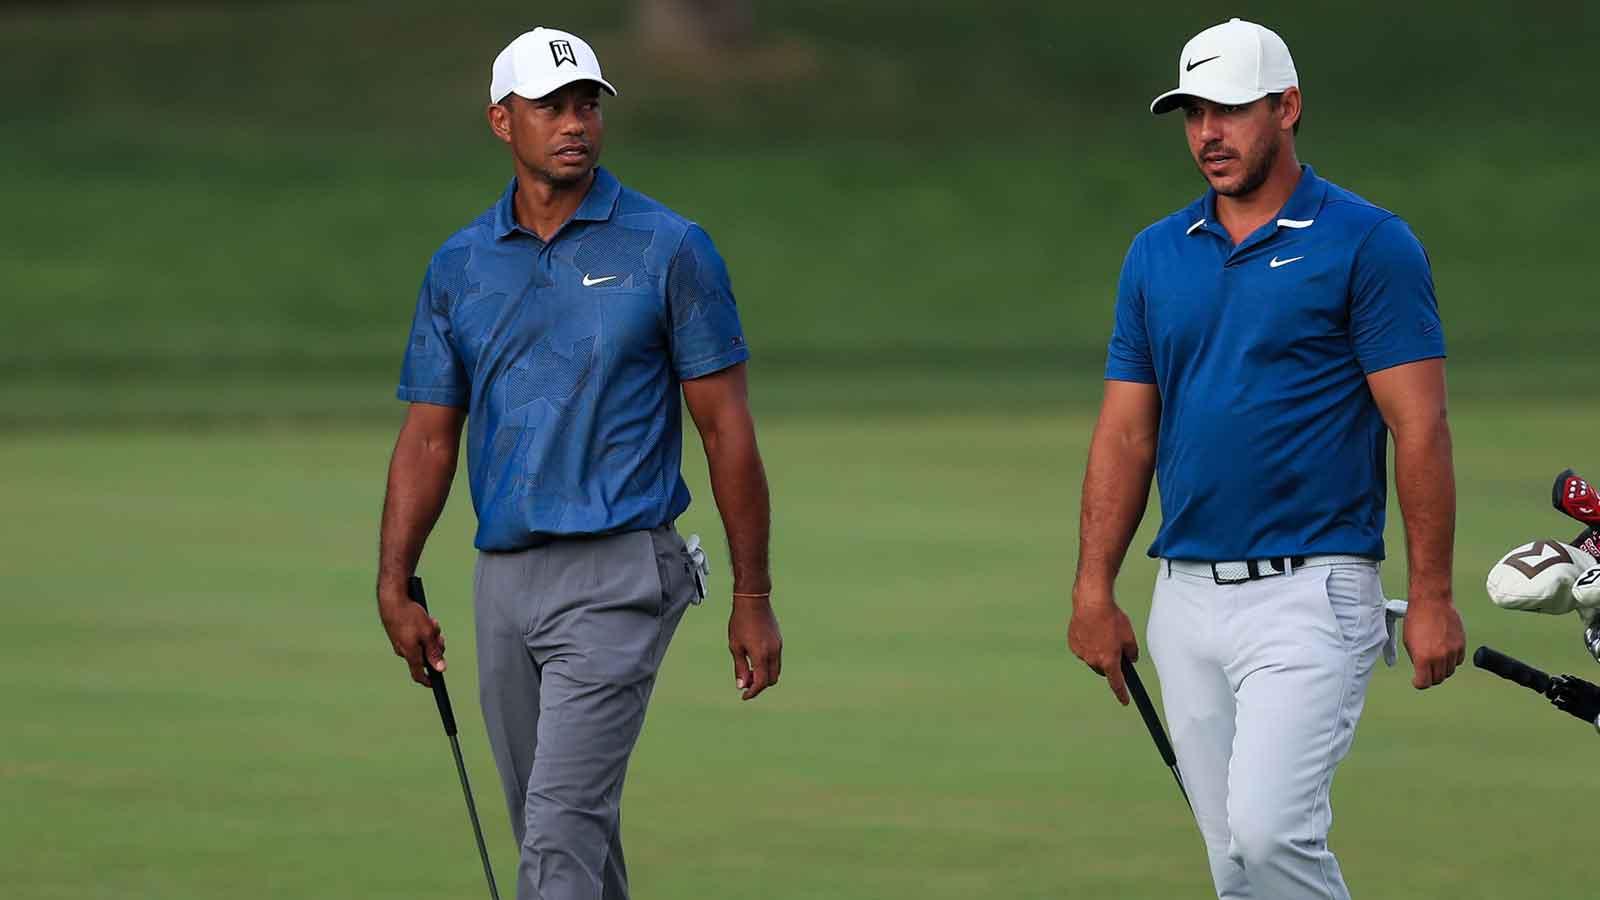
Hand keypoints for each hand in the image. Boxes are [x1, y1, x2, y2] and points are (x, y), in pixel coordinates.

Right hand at [378, 587, 445, 686]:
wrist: (392, 599)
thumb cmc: (410, 616)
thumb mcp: (428, 633)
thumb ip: (434, 652)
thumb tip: (440, 669)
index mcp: (410, 654)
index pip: (419, 675)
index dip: (428, 680)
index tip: (436, 682)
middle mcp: (403, 651)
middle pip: (425, 656)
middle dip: (435, 647)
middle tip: (438, 636)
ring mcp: (400, 642)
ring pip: (422, 644)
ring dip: (430, 636)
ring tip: (431, 622)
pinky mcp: (399, 634)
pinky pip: (415, 637)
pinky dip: (422, 630)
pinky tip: (424, 619)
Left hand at [728, 594, 781, 700]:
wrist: (753, 600)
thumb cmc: (740, 622)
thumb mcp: (735, 646)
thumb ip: (740, 667)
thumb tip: (742, 685)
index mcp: (761, 654)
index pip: (761, 682)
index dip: (753, 692)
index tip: (744, 696)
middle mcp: (773, 652)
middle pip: (771, 679)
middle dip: (760, 685)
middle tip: (746, 683)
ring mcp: (778, 645)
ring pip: (775, 669)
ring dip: (764, 675)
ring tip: (750, 671)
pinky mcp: (779, 640)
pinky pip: (776, 659)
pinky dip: (767, 665)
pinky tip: (755, 659)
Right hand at [1068, 587, 1139, 704]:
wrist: (1091, 602)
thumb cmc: (1112, 617)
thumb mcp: (1129, 635)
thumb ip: (1132, 652)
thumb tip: (1130, 659)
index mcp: (1109, 660)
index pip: (1117, 683)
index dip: (1122, 694)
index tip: (1125, 701)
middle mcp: (1093, 660)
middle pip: (1103, 669)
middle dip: (1109, 663)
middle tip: (1114, 647)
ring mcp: (1081, 653)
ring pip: (1092, 659)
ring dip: (1097, 652)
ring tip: (1101, 633)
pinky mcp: (1073, 644)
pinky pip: (1082, 650)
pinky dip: (1087, 644)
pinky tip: (1091, 631)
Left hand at [1402, 597, 1464, 688]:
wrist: (1431, 602)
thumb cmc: (1416, 620)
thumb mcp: (1409, 642)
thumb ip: (1417, 659)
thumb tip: (1422, 670)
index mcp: (1423, 658)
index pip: (1424, 683)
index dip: (1419, 683)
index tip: (1417, 681)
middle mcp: (1440, 657)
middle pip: (1438, 679)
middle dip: (1431, 677)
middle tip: (1426, 672)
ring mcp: (1452, 651)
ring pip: (1449, 671)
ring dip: (1442, 669)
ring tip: (1434, 660)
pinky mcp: (1462, 645)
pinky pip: (1458, 661)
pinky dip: (1452, 660)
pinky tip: (1445, 652)